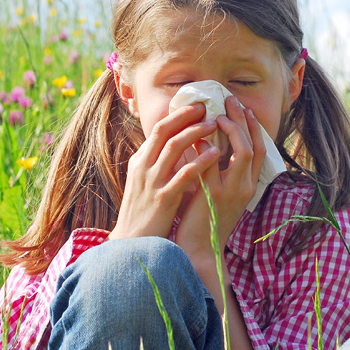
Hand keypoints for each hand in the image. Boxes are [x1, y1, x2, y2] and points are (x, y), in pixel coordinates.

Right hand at [110, 104, 220, 239]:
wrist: (133, 243)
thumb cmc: (143, 213)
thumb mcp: (144, 183)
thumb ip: (156, 164)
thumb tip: (173, 145)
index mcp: (139, 161)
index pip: (158, 129)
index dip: (178, 115)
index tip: (196, 105)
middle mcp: (143, 167)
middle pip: (164, 131)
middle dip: (186, 116)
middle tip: (207, 106)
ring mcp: (152, 182)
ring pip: (173, 148)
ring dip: (195, 132)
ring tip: (215, 124)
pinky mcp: (163, 199)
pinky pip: (184, 174)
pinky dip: (200, 161)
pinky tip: (215, 153)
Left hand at [175, 96, 265, 270]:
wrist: (198, 250)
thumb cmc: (204, 220)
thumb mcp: (218, 193)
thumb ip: (217, 169)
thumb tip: (207, 140)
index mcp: (248, 187)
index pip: (260, 150)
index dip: (254, 128)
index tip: (244, 109)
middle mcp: (245, 187)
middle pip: (254, 145)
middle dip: (244, 120)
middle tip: (231, 100)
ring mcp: (231, 191)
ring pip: (242, 150)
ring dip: (232, 128)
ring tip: (219, 112)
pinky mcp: (213, 194)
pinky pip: (213, 162)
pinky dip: (207, 144)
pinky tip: (198, 132)